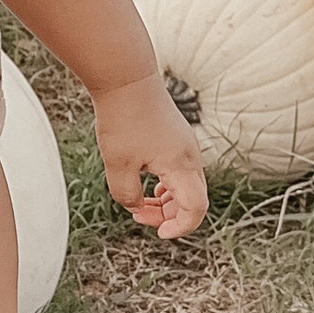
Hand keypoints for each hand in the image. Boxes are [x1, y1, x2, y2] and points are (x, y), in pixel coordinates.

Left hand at [93, 73, 207, 240]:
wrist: (127, 79)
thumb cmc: (123, 119)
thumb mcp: (117, 165)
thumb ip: (127, 195)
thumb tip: (136, 207)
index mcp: (181, 166)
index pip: (196, 210)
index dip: (181, 228)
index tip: (159, 233)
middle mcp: (190, 158)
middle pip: (193, 201)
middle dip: (168, 216)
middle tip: (136, 216)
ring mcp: (185, 148)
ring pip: (186, 187)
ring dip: (165, 202)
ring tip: (137, 205)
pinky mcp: (177, 140)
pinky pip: (179, 173)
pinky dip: (166, 187)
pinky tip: (146, 187)